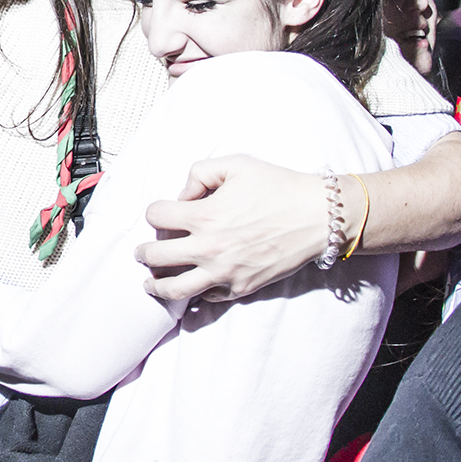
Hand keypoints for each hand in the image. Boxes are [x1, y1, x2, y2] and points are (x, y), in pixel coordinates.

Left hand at [136, 156, 329, 301]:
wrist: (318, 216)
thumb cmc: (279, 187)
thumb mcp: (236, 164)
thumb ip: (200, 173)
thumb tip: (183, 195)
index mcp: (205, 215)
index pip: (156, 217)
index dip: (156, 212)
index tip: (162, 213)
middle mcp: (209, 247)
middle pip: (155, 257)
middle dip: (143, 252)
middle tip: (142, 252)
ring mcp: (223, 272)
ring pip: (173, 290)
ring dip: (155, 285)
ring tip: (150, 282)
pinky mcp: (240, 288)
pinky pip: (206, 297)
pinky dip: (194, 293)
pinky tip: (191, 286)